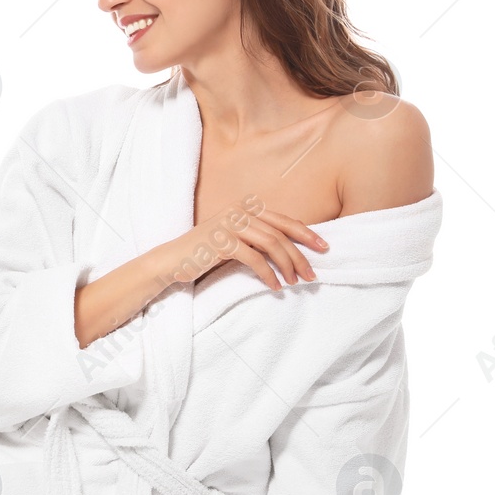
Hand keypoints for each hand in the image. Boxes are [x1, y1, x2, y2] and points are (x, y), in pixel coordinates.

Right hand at [165, 195, 325, 289]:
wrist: (170, 261)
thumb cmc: (204, 253)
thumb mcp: (235, 240)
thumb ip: (257, 237)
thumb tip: (292, 250)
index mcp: (244, 208)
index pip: (282, 220)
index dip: (306, 233)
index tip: (323, 248)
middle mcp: (238, 212)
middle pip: (280, 233)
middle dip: (300, 255)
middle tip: (312, 274)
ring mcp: (229, 225)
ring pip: (271, 244)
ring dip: (287, 265)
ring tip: (295, 282)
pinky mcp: (221, 242)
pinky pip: (254, 259)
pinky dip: (268, 274)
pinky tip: (274, 286)